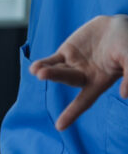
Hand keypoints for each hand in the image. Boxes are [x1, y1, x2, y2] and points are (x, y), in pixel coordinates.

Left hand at [29, 15, 127, 130]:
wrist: (117, 26)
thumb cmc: (127, 44)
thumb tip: (126, 96)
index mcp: (99, 82)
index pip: (84, 101)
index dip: (72, 113)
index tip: (59, 127)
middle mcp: (84, 76)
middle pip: (68, 79)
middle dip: (55, 76)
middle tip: (42, 74)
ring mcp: (73, 64)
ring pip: (57, 70)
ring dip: (46, 70)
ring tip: (36, 70)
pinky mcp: (66, 52)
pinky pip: (53, 60)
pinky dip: (44, 63)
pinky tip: (35, 67)